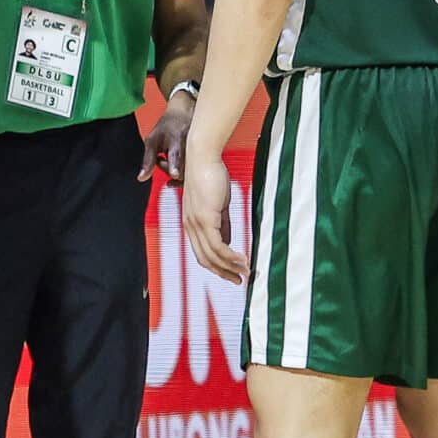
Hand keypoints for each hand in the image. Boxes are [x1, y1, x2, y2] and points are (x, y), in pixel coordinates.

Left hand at [141, 91, 194, 182]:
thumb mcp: (153, 140)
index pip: (177, 156)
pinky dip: (182, 176)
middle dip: (167, 169)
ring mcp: (199, 153)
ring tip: (169, 158)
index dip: (175, 166)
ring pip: (187, 174)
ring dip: (175, 171)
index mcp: (178, 140)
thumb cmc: (168, 126)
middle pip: (181, 170)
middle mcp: (191, 147)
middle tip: (161, 158)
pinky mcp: (203, 158)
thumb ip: (148, 160)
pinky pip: (193, 174)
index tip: (174, 174)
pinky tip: (174, 171)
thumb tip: (141, 178)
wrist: (185, 114)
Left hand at [182, 153, 247, 283]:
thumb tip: (228, 241)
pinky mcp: (205, 218)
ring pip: (213, 255)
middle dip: (224, 273)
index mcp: (191, 223)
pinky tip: (243, 261)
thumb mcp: (218, 204)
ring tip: (246, 273)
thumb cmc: (211, 174)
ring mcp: (196, 223)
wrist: (203, 156)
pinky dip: (231, 256)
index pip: (202, 253)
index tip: (233, 273)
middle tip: (240, 280)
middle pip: (205, 260)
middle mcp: (190, 226)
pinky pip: (218, 245)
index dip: (217, 266)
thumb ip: (222, 224)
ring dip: (230, 267)